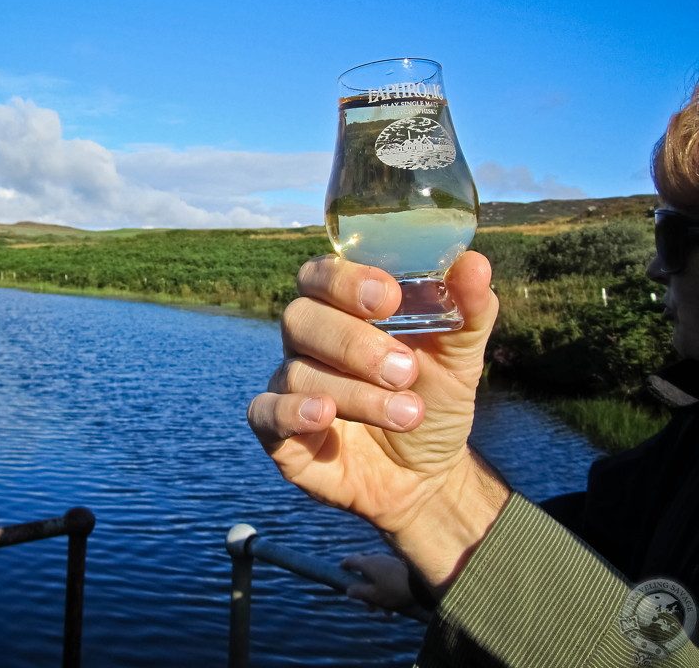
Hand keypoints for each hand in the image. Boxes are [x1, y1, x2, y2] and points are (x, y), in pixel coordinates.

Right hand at [248, 252, 507, 587]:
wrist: (429, 475)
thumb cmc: (435, 399)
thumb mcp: (460, 356)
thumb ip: (468, 310)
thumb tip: (474, 264)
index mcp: (342, 308)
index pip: (321, 274)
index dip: (346, 280)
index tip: (390, 298)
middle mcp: (309, 341)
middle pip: (301, 318)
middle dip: (353, 342)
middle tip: (405, 370)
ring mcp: (290, 386)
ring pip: (298, 372)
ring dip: (356, 393)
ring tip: (409, 415)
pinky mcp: (281, 435)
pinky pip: (265, 412)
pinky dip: (292, 411)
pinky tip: (325, 415)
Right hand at [340, 553, 431, 622]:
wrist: (423, 584)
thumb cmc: (395, 590)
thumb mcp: (374, 595)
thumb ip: (359, 593)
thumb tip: (348, 590)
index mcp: (368, 563)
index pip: (350, 560)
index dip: (344, 567)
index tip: (341, 573)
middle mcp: (377, 559)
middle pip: (365, 573)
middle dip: (365, 591)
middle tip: (369, 608)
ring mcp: (389, 561)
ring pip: (378, 578)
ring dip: (378, 593)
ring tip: (385, 612)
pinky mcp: (399, 566)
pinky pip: (388, 578)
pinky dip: (387, 590)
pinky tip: (395, 607)